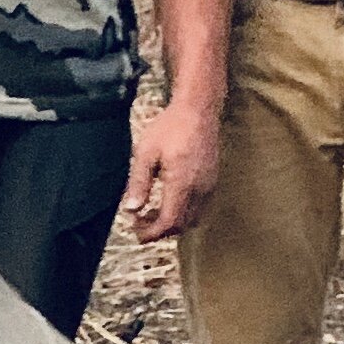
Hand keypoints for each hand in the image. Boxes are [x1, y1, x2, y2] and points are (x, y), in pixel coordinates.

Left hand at [121, 99, 219, 242]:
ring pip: (191, 219)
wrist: (198, 110)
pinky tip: (167, 200)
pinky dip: (183, 213)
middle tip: (138, 221)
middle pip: (181, 225)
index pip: (168, 222)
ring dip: (171, 222)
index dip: (151, 233)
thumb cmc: (170, 127)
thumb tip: (131, 210)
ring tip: (150, 211)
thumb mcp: (145, 152)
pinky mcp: (212, 181)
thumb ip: (138, 183)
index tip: (135, 231)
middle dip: (158, 230)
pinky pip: (199, 208)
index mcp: (181, 183)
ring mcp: (209, 186)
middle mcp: (199, 189)